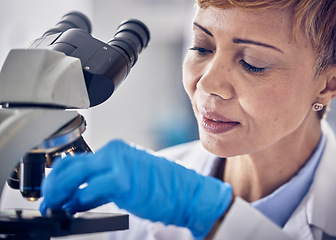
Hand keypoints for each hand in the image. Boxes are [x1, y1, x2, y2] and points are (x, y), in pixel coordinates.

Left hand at [40, 139, 231, 237]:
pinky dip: (76, 203)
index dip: (56, 176)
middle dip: (52, 186)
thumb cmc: (161, 186)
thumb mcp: (128, 176)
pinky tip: (72, 210)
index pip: (74, 158)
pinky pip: (89, 193)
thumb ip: (101, 182)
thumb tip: (75, 194)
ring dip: (59, 195)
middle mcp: (114, 152)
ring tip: (54, 208)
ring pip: (74, 177)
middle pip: (69, 166)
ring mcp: (118, 164)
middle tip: (47, 202)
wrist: (187, 192)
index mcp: (115, 150)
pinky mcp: (122, 181)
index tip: (50, 190)